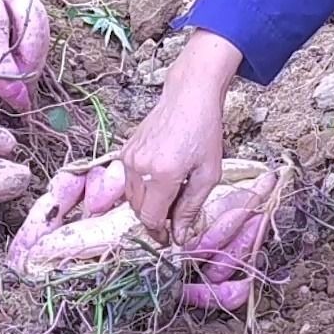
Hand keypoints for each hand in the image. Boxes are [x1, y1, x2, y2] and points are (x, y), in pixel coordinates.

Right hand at [122, 31, 239, 244]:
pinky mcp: (125, 149)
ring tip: (170, 194)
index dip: (160, 232)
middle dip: (154, 218)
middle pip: (138, 210)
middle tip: (174, 217)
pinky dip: (142, 186)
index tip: (169, 237)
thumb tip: (180, 237)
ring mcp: (129, 157)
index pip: (151, 218)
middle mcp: (140, 166)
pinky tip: (160, 177)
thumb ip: (191, 208)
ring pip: (131, 197)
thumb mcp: (208, 174)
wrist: (189, 97)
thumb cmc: (204, 132)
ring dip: (147, 203)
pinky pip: (128, 180)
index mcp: (162, 174)